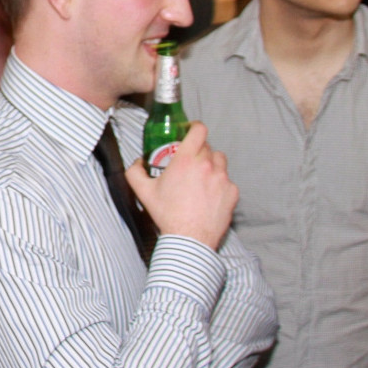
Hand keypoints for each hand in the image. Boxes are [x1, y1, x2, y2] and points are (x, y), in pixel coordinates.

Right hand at [125, 122, 235, 250]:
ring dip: (212, 165)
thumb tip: (137, 162)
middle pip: (208, 146)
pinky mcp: (232, 192)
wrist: (189, 239)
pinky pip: (227, 181)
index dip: (195, 128)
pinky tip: (209, 196)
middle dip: (199, 152)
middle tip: (190, 164)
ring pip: (220, 161)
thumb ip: (135, 172)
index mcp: (186, 160)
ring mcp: (222, 178)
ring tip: (202, 179)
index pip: (199, 130)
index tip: (190, 133)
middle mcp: (207, 165)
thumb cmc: (168, 215)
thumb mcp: (144, 192)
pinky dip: (220, 185)